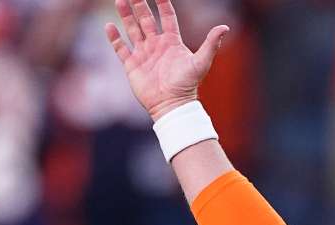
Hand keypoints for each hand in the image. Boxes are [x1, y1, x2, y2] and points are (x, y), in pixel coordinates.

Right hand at [105, 0, 227, 120]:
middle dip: (140, 5)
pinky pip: (121, 48)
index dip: (163, 3)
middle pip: (147, 19)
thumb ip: (211, 43)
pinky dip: (114, 37)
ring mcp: (144, 54)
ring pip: (133, 29)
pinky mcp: (132, 65)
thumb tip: (225, 27)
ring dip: (126, 16)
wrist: (171, 104)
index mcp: (172, 41)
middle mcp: (157, 45)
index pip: (167, 17)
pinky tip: (109, 26)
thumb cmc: (187, 85)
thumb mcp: (201, 62)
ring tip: (120, 1)